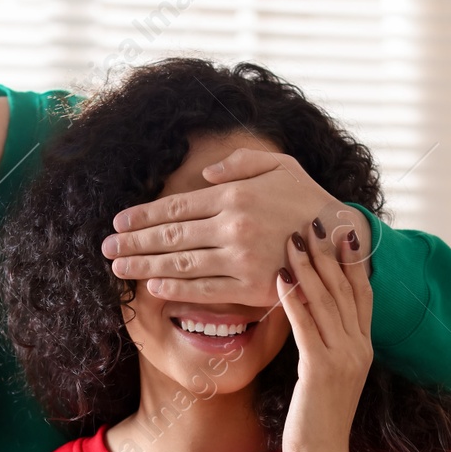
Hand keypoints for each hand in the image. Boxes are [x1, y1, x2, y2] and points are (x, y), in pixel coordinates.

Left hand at [103, 148, 369, 306]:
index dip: (143, 215)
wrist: (345, 239)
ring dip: (143, 267)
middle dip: (133, 242)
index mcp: (234, 194)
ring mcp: (240, 258)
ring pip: (180, 264)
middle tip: (105, 248)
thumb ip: (241, 162)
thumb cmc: (310, 199)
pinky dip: (176, 289)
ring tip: (118, 268)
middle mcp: (232, 225)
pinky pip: (205, 289)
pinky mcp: (251, 287)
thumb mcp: (281, 165)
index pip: (176, 206)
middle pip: (170, 236)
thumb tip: (205, 172)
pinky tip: (152, 288)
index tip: (119, 221)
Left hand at [275, 218, 372, 451]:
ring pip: (326, 301)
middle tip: (312, 220)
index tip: (339, 229)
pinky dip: (294, 299)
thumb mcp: (328, 373)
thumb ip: (326, 342)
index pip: (362, 292)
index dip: (351, 259)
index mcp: (364, 346)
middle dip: (328, 252)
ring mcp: (344, 358)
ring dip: (309, 267)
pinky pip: (307, 326)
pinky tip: (281, 278)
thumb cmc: (318, 417)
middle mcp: (360, 347)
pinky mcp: (322, 370)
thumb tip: (310, 311)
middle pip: (345, 288)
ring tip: (294, 237)